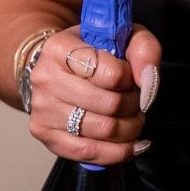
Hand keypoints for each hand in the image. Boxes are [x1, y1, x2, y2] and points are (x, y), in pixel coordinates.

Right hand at [27, 24, 160, 164]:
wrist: (57, 65)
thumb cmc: (93, 51)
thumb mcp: (124, 37)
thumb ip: (144, 50)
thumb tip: (147, 82)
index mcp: (61, 48)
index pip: (111, 74)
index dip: (131, 79)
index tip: (130, 78)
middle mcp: (45, 78)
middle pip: (109, 105)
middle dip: (133, 106)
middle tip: (136, 101)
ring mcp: (42, 108)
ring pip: (102, 130)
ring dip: (130, 128)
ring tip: (132, 118)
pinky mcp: (44, 133)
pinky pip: (86, 152)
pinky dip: (117, 152)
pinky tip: (132, 145)